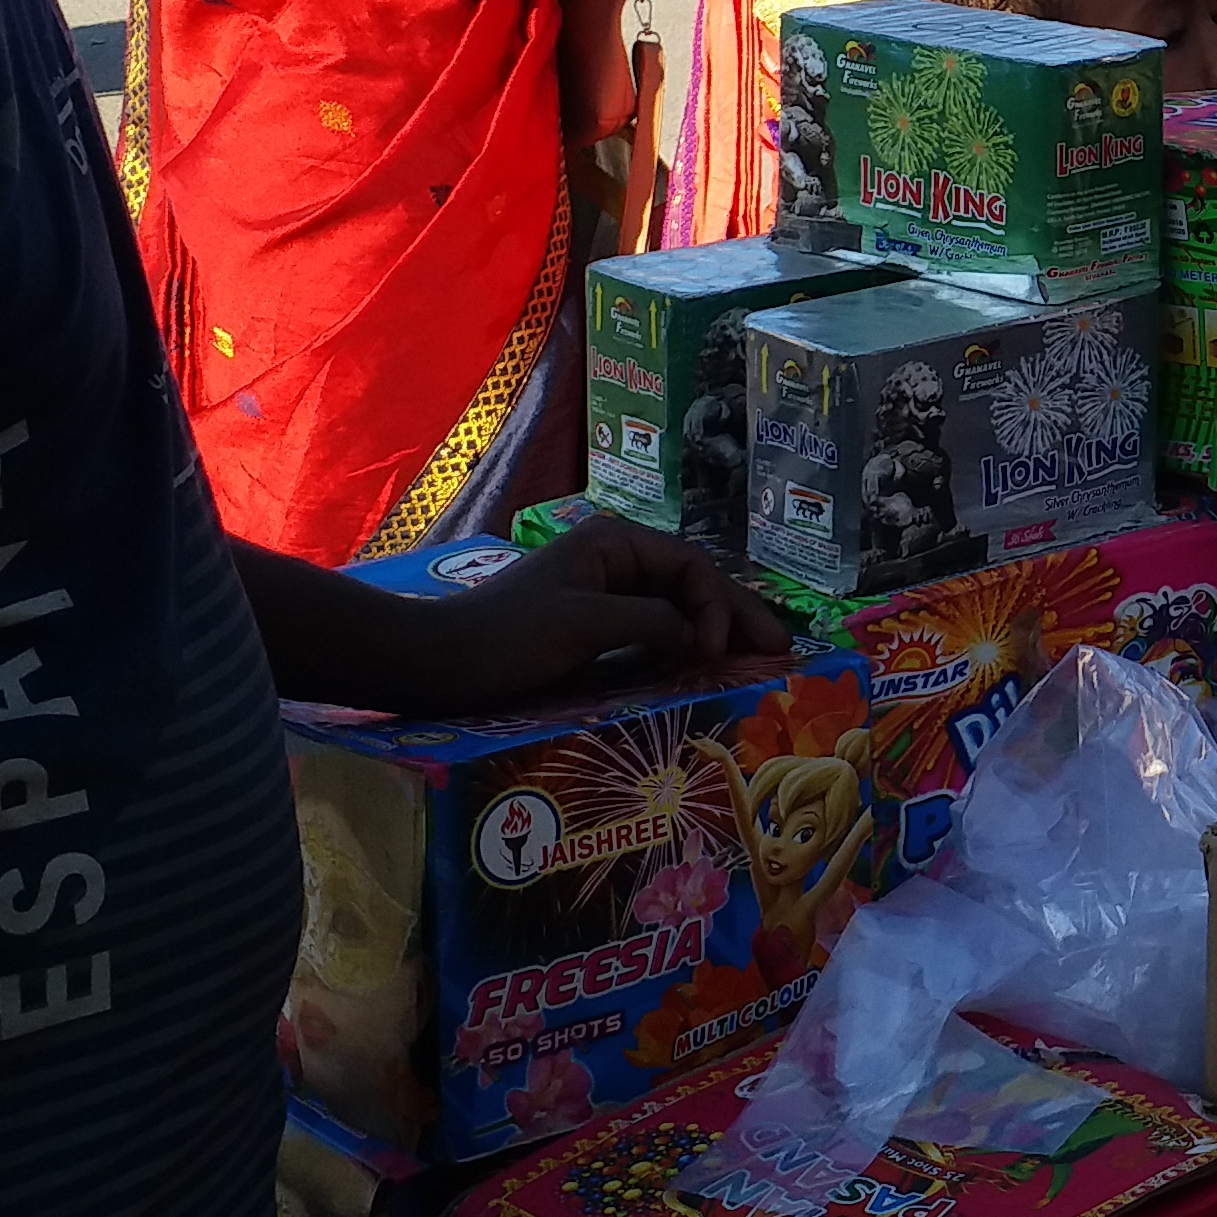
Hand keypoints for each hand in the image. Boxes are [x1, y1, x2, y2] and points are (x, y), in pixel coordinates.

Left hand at [396, 518, 789, 712]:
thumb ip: (651, 623)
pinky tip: (704, 673)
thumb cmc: (505, 637)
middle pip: (692, 585)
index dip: (717, 604)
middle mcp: (614, 562)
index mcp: (613, 543)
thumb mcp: (583, 624)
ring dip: (716, 635)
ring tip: (756, 663)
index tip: (716, 651)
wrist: (437, 665)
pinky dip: (683, 651)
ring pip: (677, 610)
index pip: (691, 564)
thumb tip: (702, 637)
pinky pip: (653, 634)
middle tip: (779, 652)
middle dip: (736, 617)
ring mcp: (604, 595)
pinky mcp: (592, 628)